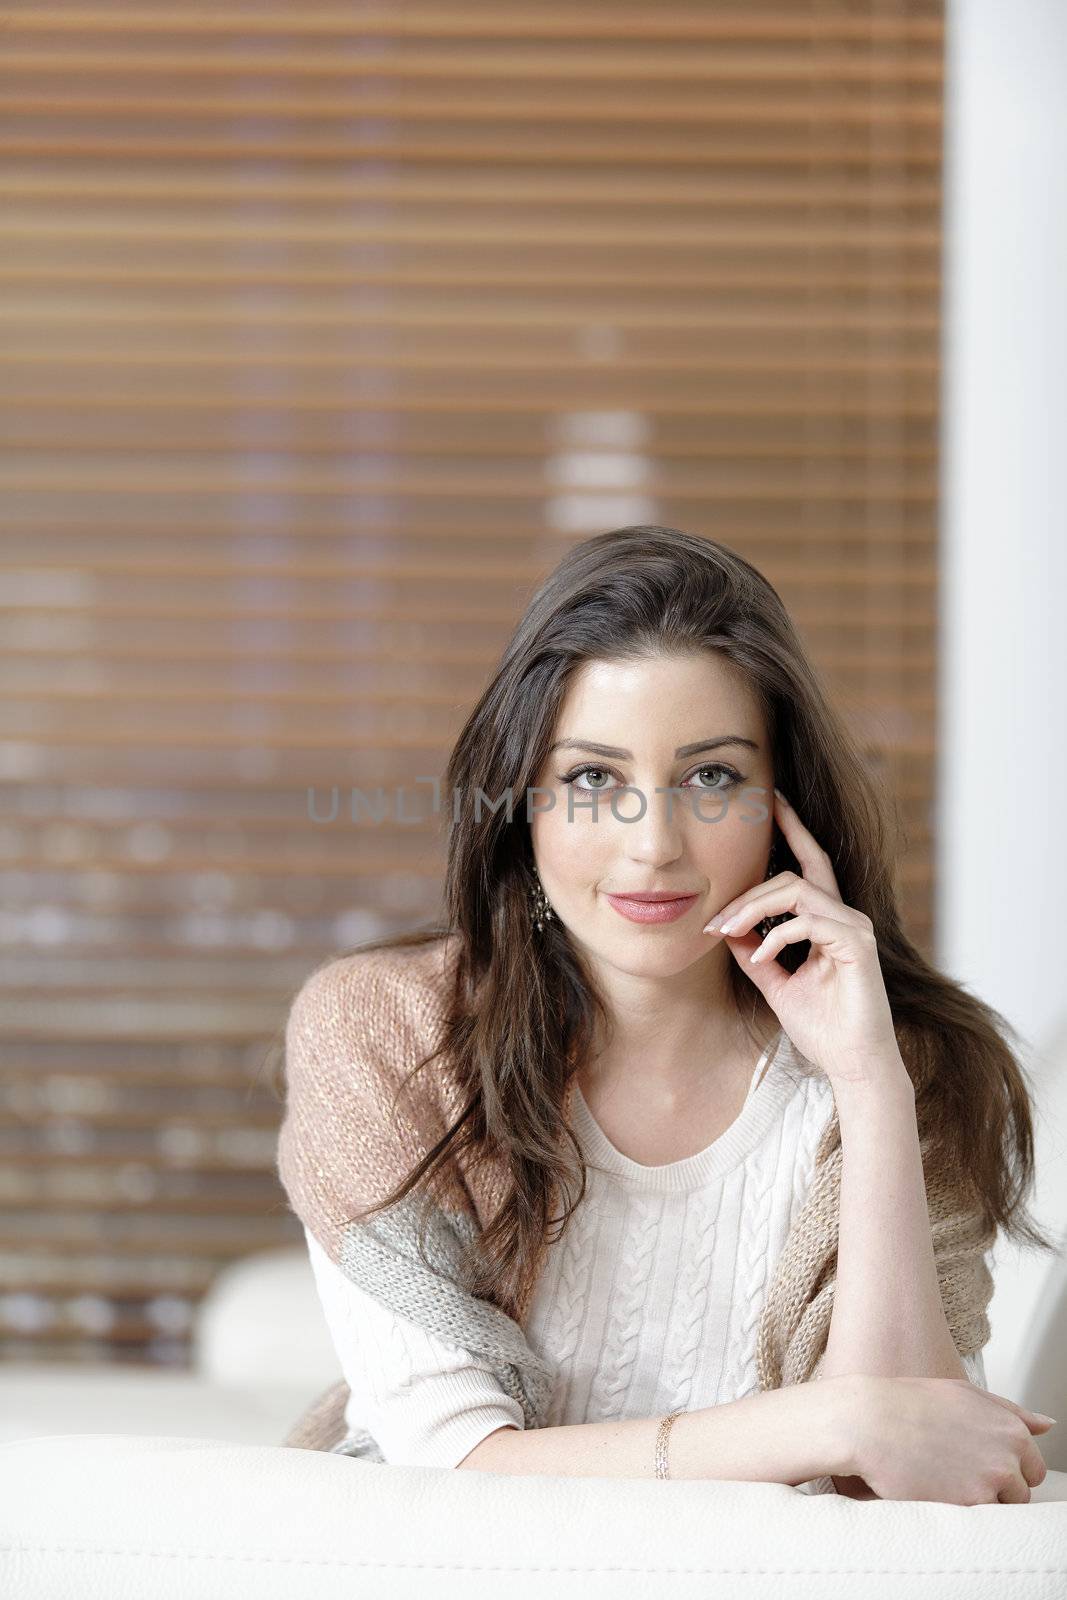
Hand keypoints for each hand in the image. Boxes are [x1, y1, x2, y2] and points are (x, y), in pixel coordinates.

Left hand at [703, 789, 899, 1085]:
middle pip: (795, 873)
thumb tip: (727, 927)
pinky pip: (809, 921)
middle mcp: (846, 916)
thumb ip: (754, 951)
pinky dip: (777, 936)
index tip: (772, 802)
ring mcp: (855, 928)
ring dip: (754, 908)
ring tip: (726, 932)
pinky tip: (760, 958)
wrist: (852, 1065)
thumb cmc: (821, 1027)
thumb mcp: (775, 983)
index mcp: (828, 921)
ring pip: (798, 890)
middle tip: (714, 916)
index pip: (809, 864)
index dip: (793, 829)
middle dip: (750, 887)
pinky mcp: (858, 945)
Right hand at [828, 1373, 1052, 1502]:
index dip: (1005, 1467)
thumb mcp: (966, 1394)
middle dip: (996, 1487)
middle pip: (1020, 1493)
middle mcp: (1008, 1455)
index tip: (977, 1461)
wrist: (869, 1421)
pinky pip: (977, 1519)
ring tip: (944, 1478)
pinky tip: (935, 1487)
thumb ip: (1012, 1411)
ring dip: (978, 1500)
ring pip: (1000, 1509)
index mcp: (1011, 1428)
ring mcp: (990, 1482)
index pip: (1032, 1467)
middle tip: (956, 1470)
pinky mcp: (969, 1505)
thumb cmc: (913, 1403)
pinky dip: (959, 1509)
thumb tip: (1048, 1425)